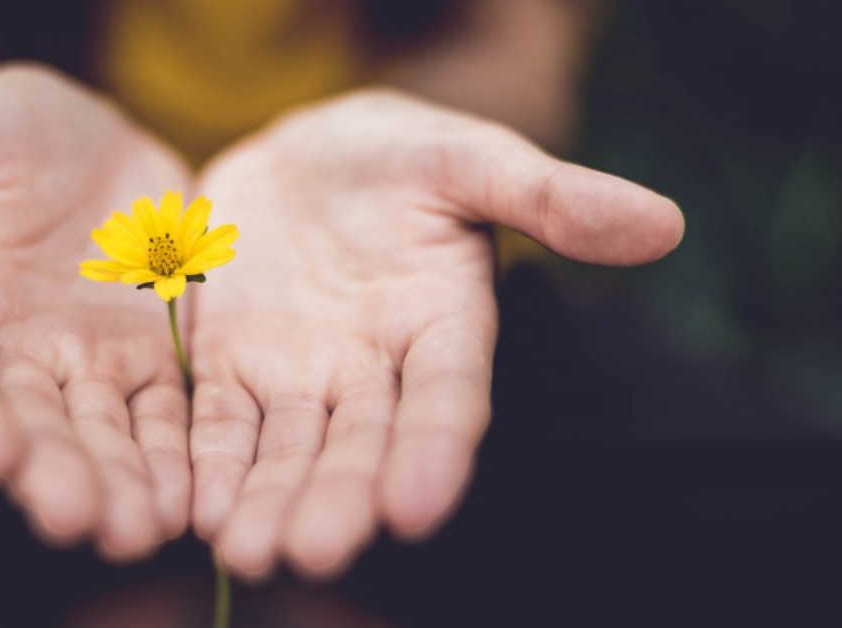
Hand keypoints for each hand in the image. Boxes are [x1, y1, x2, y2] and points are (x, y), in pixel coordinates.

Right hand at [0, 65, 192, 559]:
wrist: (85, 141)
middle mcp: (9, 355)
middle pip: (28, 423)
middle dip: (52, 473)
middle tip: (79, 520)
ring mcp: (83, 364)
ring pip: (100, 433)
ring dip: (119, 484)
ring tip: (140, 530)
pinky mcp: (148, 360)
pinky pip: (164, 415)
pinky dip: (176, 457)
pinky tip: (193, 499)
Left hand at [188, 89, 683, 578]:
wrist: (303, 156)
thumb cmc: (400, 156)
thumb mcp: (469, 159)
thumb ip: (550, 195)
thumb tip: (663, 224)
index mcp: (443, 327)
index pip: (447, 399)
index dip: (435, 451)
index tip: (417, 508)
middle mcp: (374, 371)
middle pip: (359, 445)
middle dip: (338, 499)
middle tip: (314, 552)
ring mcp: (300, 376)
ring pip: (286, 450)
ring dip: (267, 501)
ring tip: (247, 552)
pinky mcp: (232, 368)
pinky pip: (218, 423)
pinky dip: (208, 464)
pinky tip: (194, 508)